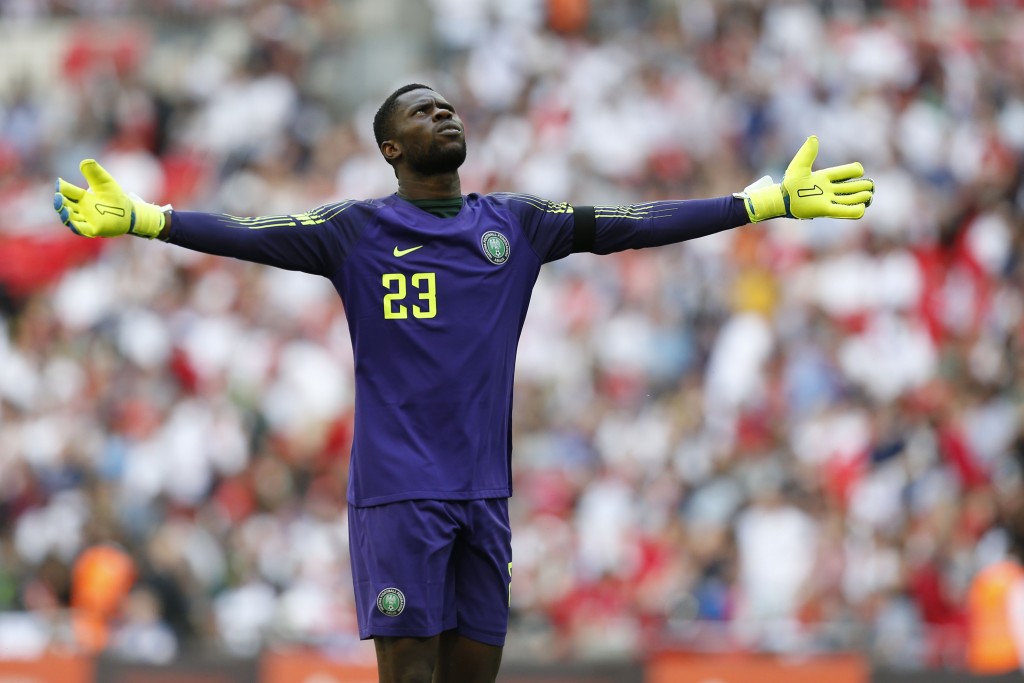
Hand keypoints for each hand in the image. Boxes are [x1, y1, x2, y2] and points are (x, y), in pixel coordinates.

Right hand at [54, 159, 165, 238]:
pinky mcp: (94, 229)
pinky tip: (73, 224)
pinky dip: (76, 227)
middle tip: (59, 197)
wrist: (129, 211)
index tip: (60, 183)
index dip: (62, 187)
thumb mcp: (105, 182)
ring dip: (65, 215)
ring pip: (71, 218)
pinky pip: (82, 229)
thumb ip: (95, 173)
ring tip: (64, 209)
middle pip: (65, 205)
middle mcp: (80, 208)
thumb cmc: (114, 196)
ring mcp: (86, 219)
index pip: (67, 191)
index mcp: (81, 196)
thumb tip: (86, 161)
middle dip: (60, 202)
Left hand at [736, 136, 874, 222]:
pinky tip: (861, 208)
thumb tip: (814, 137)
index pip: (846, 172)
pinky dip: (854, 211)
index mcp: (825, 177)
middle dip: (864, 186)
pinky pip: (843, 212)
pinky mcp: (825, 210)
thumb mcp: (799, 165)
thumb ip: (807, 153)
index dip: (855, 170)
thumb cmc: (789, 183)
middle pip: (852, 187)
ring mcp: (828, 200)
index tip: (858, 170)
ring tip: (868, 195)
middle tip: (870, 186)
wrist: (781, 200)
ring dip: (862, 197)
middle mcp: (829, 189)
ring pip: (851, 199)